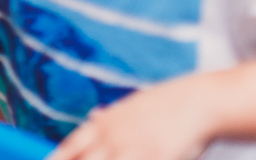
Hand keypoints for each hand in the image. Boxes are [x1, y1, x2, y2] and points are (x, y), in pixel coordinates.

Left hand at [49, 78, 213, 159]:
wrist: (199, 102)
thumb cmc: (167, 105)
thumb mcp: (131, 106)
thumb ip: (111, 117)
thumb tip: (94, 117)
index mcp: (103, 123)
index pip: (70, 147)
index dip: (56, 159)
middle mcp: (113, 137)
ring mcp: (133, 149)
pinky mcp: (155, 157)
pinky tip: (134, 159)